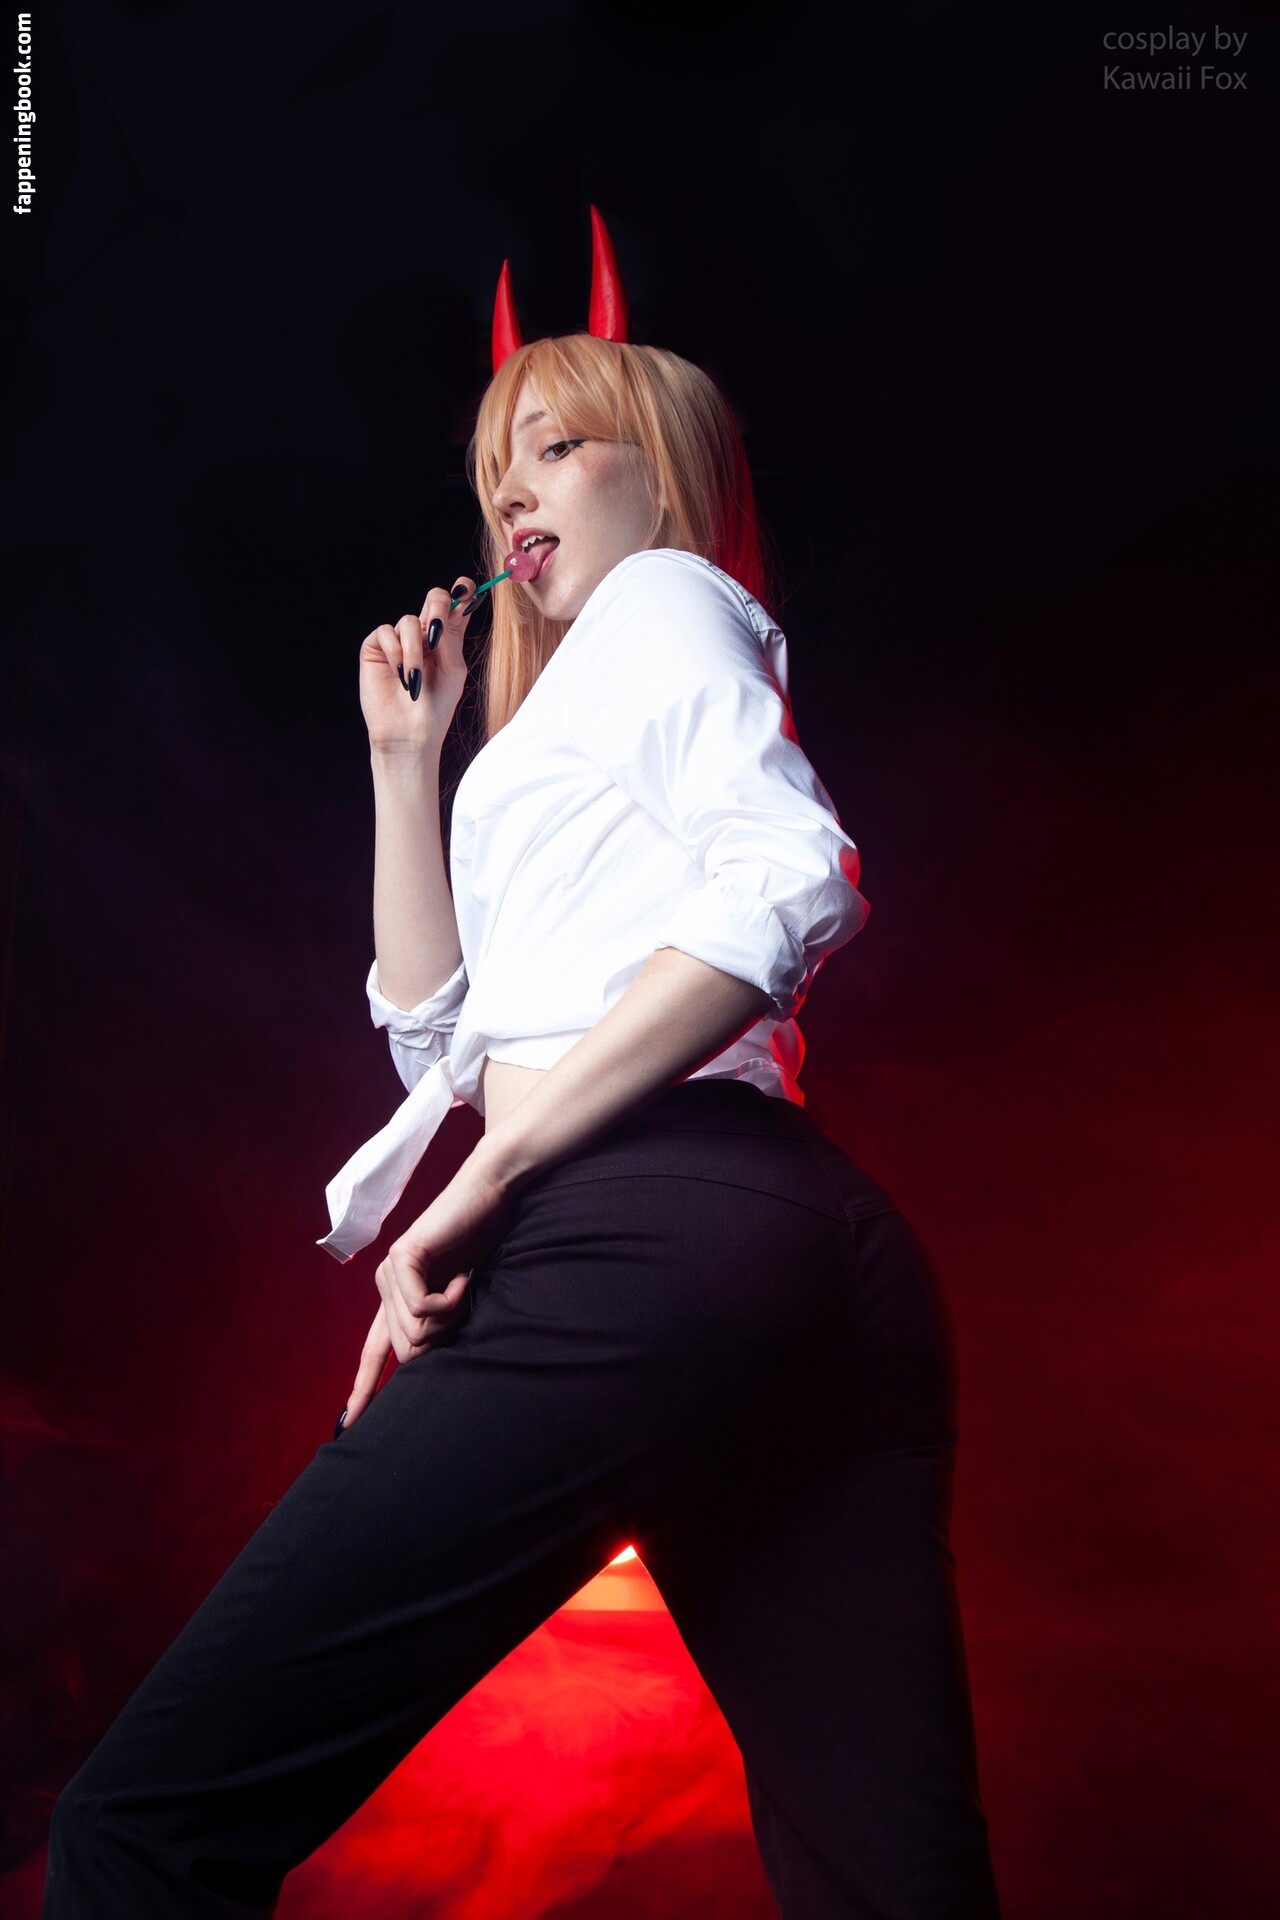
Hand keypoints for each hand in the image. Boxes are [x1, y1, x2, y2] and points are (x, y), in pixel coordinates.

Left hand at [341, 1145, 519, 1426]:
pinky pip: (423, 1310)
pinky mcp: (402, 1258)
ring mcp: (390, 1270)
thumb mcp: (461, 1295)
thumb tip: (428, 1362)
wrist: (491, 1195)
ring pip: (414, 1334)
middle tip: (464, 1305)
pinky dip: (452, 1300)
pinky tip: (462, 1276)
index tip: (348, 1425)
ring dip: (452, 1317)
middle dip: (443, 1340)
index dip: (363, 1388)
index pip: (374, 1352)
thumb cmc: (485, 1242)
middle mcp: (386, 1284)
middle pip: (406, 1352)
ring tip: (464, 1285)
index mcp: (397, 1297)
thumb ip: (440, 1324)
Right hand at [359, 577, 475, 752]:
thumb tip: (458, 600)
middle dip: (437, 609)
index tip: (466, 587)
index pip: (455, 605)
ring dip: (414, 651)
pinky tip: (399, 675)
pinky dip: (395, 653)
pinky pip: (386, 632)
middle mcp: (424, 635)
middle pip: (433, 598)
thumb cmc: (436, 707)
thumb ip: (453, 635)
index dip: (462, 591)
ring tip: (414, 679)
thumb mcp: (453, 668)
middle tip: (437, 634)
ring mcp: (399, 640)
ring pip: (409, 621)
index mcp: (447, 639)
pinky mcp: (376, 648)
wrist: (410, 734)